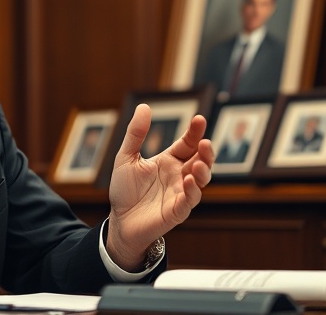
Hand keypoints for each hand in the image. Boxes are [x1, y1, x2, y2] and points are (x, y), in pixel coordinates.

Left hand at [106, 104, 214, 270]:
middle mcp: (179, 176)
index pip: (187, 143)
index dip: (194, 132)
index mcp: (169, 161)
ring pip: (201, 181)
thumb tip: (144, 106)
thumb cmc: (124, 190)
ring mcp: (180, 193)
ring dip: (203, 171)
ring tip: (198, 162)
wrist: (119, 220)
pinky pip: (189, 201)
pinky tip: (189, 181)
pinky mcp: (177, 211)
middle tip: (205, 142)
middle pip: (200, 160)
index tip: (199, 119)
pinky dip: (192, 191)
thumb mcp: (126, 157)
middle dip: (206, 152)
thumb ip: (136, 134)